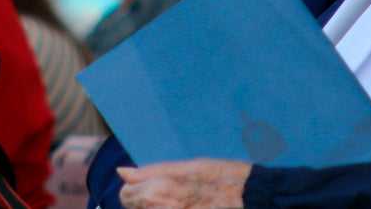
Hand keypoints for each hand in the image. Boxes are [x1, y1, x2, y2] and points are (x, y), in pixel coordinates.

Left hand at [119, 159, 250, 208]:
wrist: (248, 197)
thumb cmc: (220, 177)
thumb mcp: (185, 166)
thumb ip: (149, 171)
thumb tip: (122, 172)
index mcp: (158, 191)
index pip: (126, 194)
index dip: (139, 187)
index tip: (158, 185)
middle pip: (135, 208)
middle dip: (146, 202)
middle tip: (174, 195)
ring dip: (158, 207)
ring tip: (184, 202)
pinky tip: (189, 207)